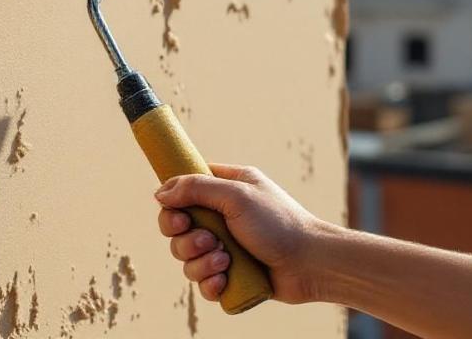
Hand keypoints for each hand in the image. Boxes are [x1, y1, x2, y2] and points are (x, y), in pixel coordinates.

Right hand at [155, 163, 332, 304]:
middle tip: (209, 241)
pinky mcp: (230, 276)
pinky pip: (202, 284)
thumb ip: (195, 189)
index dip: (172, 204)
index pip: (182, 190)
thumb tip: (160, 193)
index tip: (179, 216)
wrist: (312, 264)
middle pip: (176, 229)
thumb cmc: (279, 223)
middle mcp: (222, 217)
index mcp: (225, 188)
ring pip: (186, 259)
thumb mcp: (236, 195)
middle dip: (186, 240)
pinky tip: (225, 280)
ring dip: (201, 263)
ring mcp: (225, 247)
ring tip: (226, 260)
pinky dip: (210, 284)